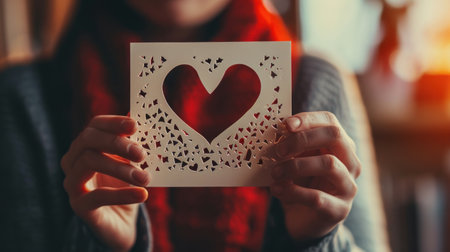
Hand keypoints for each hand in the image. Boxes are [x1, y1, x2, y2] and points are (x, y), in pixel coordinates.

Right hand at [61, 115, 149, 251]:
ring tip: (144, 178)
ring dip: (120, 168)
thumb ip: (137, 144)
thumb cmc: (126, 186)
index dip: (114, 122)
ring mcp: (72, 182)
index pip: (96, 125)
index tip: (135, 125)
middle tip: (141, 153)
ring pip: (89, 162)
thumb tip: (146, 120)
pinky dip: (122, 194)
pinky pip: (97, 196)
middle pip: (88, 140)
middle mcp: (74, 160)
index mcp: (88, 144)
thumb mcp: (134, 163)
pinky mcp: (78, 205)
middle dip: (116, 143)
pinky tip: (142, 195)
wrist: (121, 223)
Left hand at [270, 111, 360, 240]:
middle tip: (278, 150)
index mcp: (340, 145)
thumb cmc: (300, 183)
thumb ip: (289, 146)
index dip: (308, 119)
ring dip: (295, 166)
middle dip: (302, 139)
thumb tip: (274, 131)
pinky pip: (317, 196)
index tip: (285, 124)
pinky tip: (277, 190)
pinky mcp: (340, 210)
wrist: (305, 219)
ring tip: (275, 173)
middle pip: (334, 136)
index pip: (330, 121)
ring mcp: (348, 186)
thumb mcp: (294, 160)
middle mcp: (350, 162)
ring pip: (329, 164)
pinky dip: (293, 192)